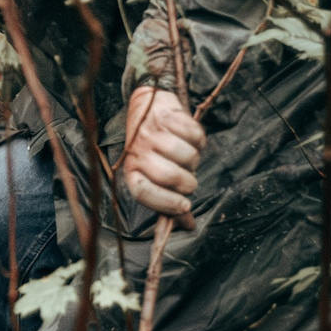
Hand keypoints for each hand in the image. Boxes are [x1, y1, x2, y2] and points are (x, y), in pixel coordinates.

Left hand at [123, 85, 204, 228]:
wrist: (148, 105)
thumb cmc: (155, 147)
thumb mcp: (155, 173)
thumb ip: (170, 199)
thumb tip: (189, 226)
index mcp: (131, 169)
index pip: (141, 192)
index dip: (166, 203)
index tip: (184, 206)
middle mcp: (137, 151)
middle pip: (169, 176)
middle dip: (187, 182)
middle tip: (188, 177)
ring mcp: (150, 132)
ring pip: (186, 156)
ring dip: (194, 160)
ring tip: (188, 156)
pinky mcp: (165, 115)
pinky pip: (194, 135)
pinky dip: (199, 139)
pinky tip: (191, 138)